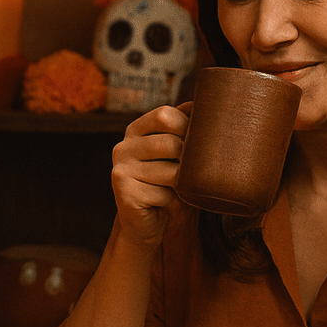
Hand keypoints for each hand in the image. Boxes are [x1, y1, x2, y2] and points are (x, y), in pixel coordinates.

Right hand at [109, 103, 189, 246]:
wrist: (145, 225)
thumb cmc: (166, 186)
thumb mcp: (175, 153)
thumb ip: (183, 128)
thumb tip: (205, 102)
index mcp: (134, 131)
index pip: (164, 115)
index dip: (187, 126)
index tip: (198, 141)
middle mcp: (122, 148)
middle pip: (170, 143)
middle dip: (189, 160)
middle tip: (193, 173)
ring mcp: (121, 171)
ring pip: (170, 171)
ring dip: (183, 184)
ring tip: (182, 190)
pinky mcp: (124, 194)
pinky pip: (163, 194)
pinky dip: (173, 202)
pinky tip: (167, 205)